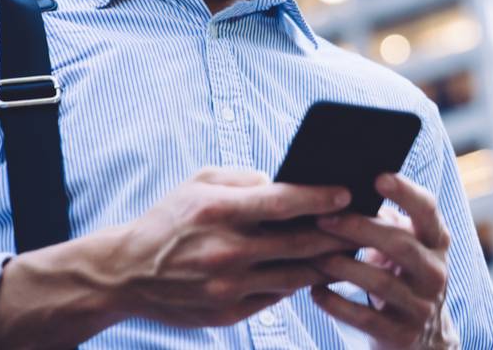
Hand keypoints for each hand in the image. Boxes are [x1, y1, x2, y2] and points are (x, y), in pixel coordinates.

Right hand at [106, 167, 357, 327]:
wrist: (126, 272)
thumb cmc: (169, 219)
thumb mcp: (199, 183)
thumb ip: (244, 180)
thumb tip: (287, 184)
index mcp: (218, 211)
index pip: (282, 202)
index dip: (320, 197)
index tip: (348, 192)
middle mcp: (225, 251)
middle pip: (299, 244)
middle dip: (337, 234)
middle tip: (365, 224)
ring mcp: (227, 287)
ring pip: (295, 275)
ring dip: (326, 263)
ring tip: (349, 250)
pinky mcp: (227, 313)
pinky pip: (276, 296)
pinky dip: (298, 282)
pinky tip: (314, 270)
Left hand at [309, 173, 458, 349]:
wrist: (423, 338)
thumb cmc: (400, 275)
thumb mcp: (403, 247)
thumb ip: (383, 220)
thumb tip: (340, 189)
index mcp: (436, 241)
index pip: (427, 210)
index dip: (405, 192)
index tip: (378, 177)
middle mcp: (435, 271)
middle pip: (400, 244)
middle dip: (359, 229)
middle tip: (323, 220)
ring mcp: (421, 306)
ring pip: (380, 282)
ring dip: (343, 266)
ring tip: (314, 255)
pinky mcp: (403, 334)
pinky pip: (365, 318)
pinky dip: (336, 303)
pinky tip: (315, 291)